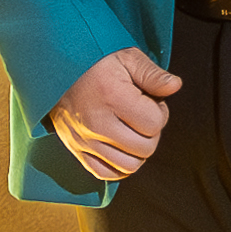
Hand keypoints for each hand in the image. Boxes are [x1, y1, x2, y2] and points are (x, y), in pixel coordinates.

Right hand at [53, 47, 182, 181]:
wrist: (55, 70)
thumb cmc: (95, 63)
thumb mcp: (126, 57)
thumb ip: (152, 73)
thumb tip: (175, 86)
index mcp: (112, 97)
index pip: (154, 123)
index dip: (160, 112)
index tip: (150, 101)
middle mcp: (97, 123)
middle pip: (145, 148)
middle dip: (151, 133)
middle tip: (142, 115)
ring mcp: (84, 140)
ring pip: (129, 166)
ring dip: (138, 151)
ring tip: (132, 131)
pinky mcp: (76, 150)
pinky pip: (106, 174)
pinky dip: (119, 167)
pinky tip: (122, 148)